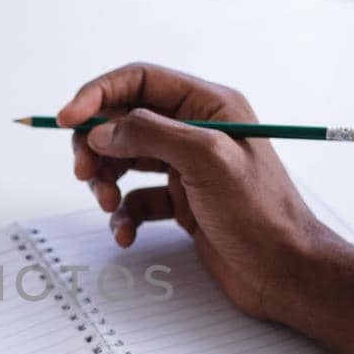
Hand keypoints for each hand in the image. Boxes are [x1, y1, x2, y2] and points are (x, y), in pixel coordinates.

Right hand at [61, 62, 345, 322]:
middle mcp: (196, 131)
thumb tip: (101, 129)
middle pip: (124, 121)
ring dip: (106, 180)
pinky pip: (135, 198)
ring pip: (124, 159)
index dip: (98, 94)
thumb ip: (150, 135)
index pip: (140, 81)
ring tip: (108, 204)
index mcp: (209, 105)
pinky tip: (126, 232)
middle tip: (86, 172)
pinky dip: (123, 214)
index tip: (67, 118)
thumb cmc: (262, 215)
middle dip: (96, 144)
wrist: (285, 272)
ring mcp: (187, 168)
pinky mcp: (181, 202)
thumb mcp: (207, 161)